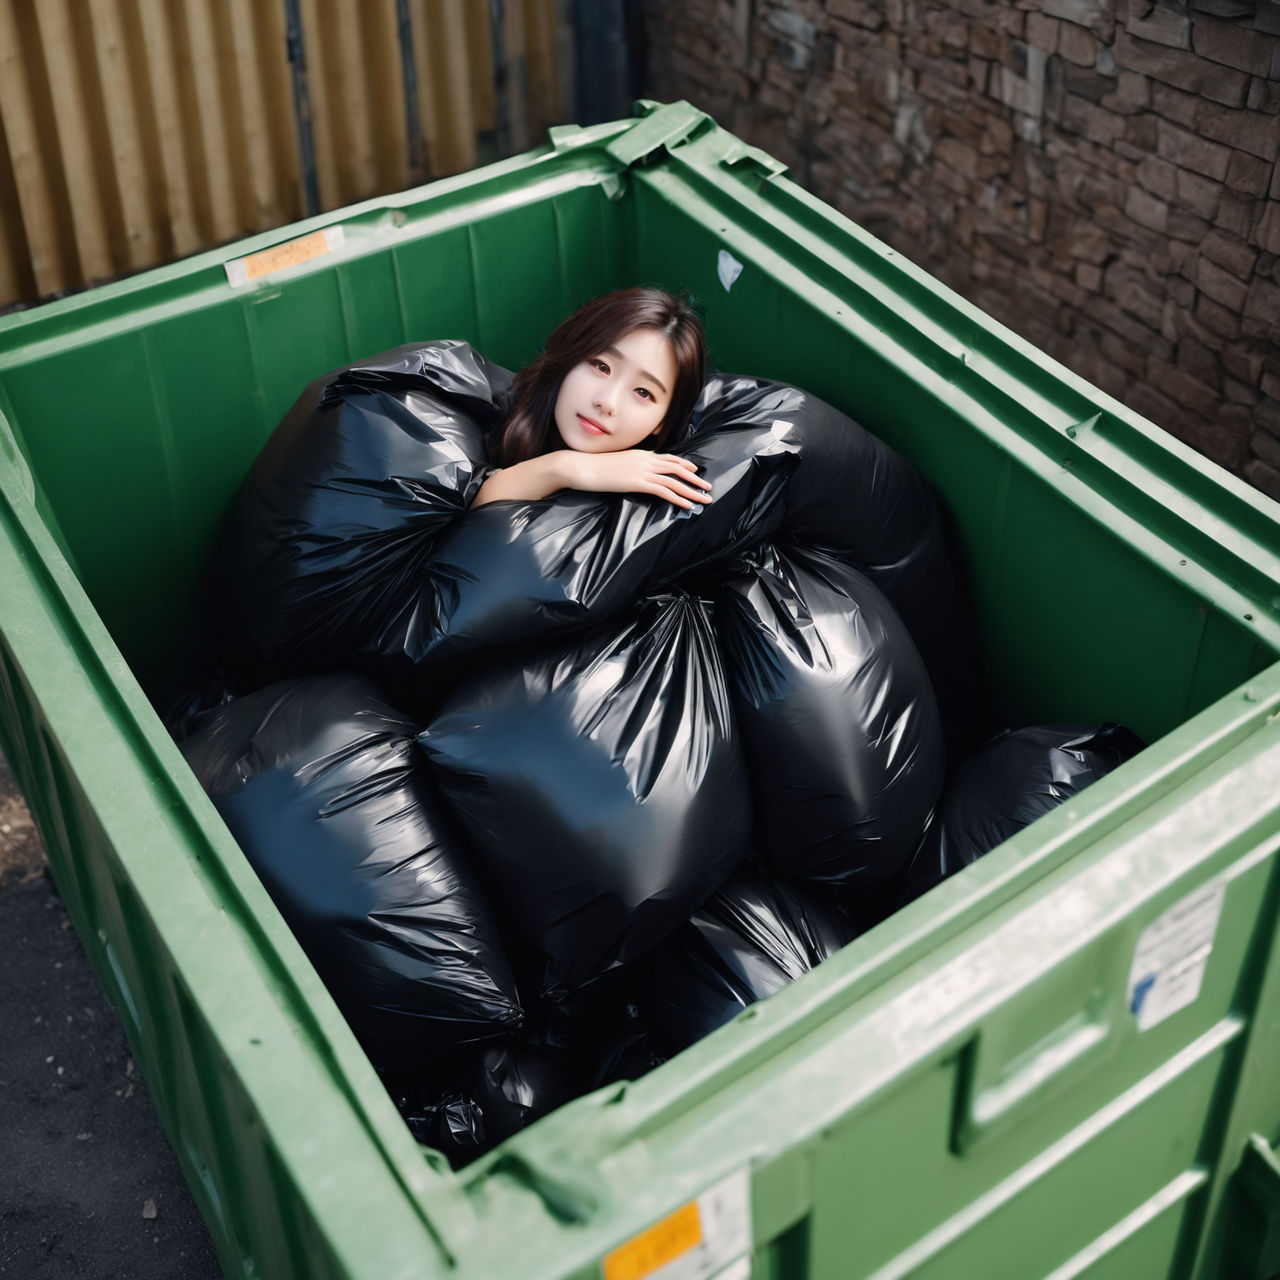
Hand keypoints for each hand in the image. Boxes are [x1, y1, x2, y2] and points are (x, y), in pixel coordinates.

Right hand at [563, 451, 712, 508]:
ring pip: (675, 480)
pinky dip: (679, 498)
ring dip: (692, 490)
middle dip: (695, 478)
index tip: (695, 469)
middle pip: (677, 468)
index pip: (668, 457)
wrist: (581, 465)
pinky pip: (664, 491)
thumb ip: (628, 465)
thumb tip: (633, 473)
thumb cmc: (592, 467)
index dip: (684, 464)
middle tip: (707, 486)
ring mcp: (642, 470)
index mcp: (640, 453)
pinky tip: (688, 504)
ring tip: (705, 498)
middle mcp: (645, 459)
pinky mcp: (637, 483)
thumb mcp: (615, 463)